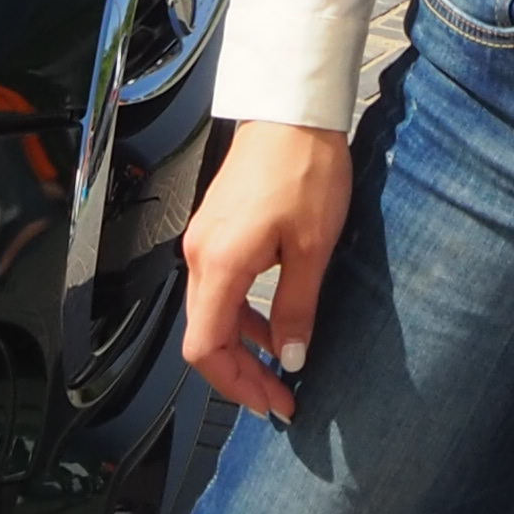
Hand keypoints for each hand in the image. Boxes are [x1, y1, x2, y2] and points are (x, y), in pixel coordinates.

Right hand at [174, 119, 351, 423]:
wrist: (293, 112)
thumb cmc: (303, 166)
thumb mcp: (313, 247)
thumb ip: (297, 308)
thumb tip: (291, 356)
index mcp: (219, 263)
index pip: (205, 350)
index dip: (236, 386)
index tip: (272, 402)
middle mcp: (200, 254)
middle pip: (203, 338)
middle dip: (241, 375)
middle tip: (280, 396)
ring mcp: (204, 241)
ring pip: (210, 316)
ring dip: (242, 348)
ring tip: (280, 367)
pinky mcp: (216, 230)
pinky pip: (219, 289)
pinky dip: (241, 317)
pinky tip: (271, 324)